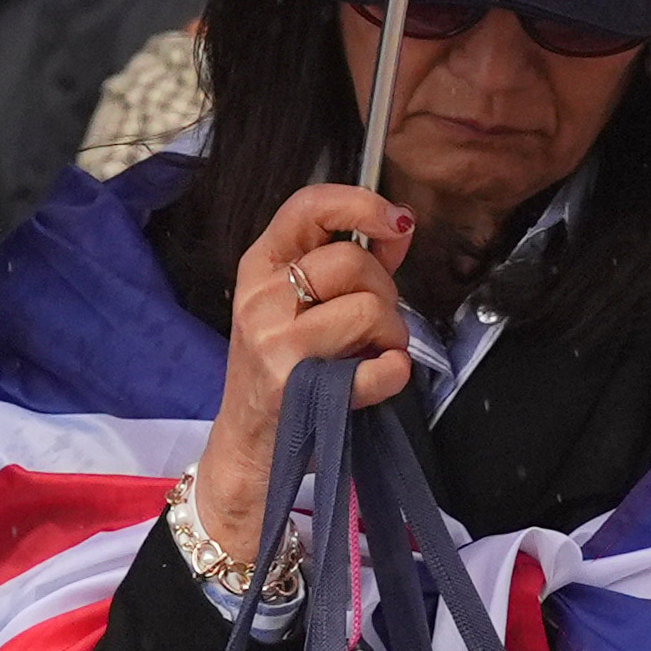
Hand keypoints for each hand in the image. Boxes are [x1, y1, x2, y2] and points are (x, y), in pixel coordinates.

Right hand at [199, 183, 416, 563]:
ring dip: (391, 334)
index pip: (307, 207)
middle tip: (374, 326)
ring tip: (370, 354)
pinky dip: (394, 374)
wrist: (251, 446)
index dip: (360, 204)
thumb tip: (398, 226)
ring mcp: (276, 342)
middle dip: (384, 292)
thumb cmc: (286, 372)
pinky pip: (382, 366)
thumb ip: (349, 267)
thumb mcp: (302, 308)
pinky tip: (376, 379)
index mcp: (261, 267)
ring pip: (370, 308)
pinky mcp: (300, 387)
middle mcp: (262, 298)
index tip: (397, 220)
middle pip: (352, 262)